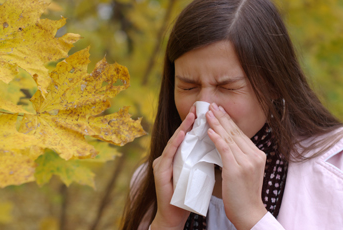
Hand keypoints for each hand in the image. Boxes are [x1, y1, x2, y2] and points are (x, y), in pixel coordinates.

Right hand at [151, 106, 195, 229]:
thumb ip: (200, 158)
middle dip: (189, 121)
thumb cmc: (187, 194)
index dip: (195, 125)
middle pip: (180, 136)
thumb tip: (217, 145)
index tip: (205, 112)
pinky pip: (169, 155)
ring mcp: (162, 163)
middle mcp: (167, 157)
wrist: (175, 214)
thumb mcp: (196, 172)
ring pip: (174, 142)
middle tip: (198, 107)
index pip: (188, 138)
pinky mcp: (160, 171)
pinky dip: (175, 144)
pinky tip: (182, 134)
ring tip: (192, 116)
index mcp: (177, 157)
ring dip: (183, 128)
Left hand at [206, 103, 266, 229]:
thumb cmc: (243, 195)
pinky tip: (210, 130)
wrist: (249, 214)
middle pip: (235, 132)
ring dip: (217, 124)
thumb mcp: (245, 172)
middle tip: (212, 105)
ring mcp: (247, 162)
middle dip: (222, 118)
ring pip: (229, 138)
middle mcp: (254, 156)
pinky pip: (225, 149)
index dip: (229, 121)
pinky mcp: (237, 169)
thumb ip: (239, 158)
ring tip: (207, 113)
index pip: (240, 134)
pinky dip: (217, 138)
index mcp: (257, 155)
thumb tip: (225, 145)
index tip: (220, 111)